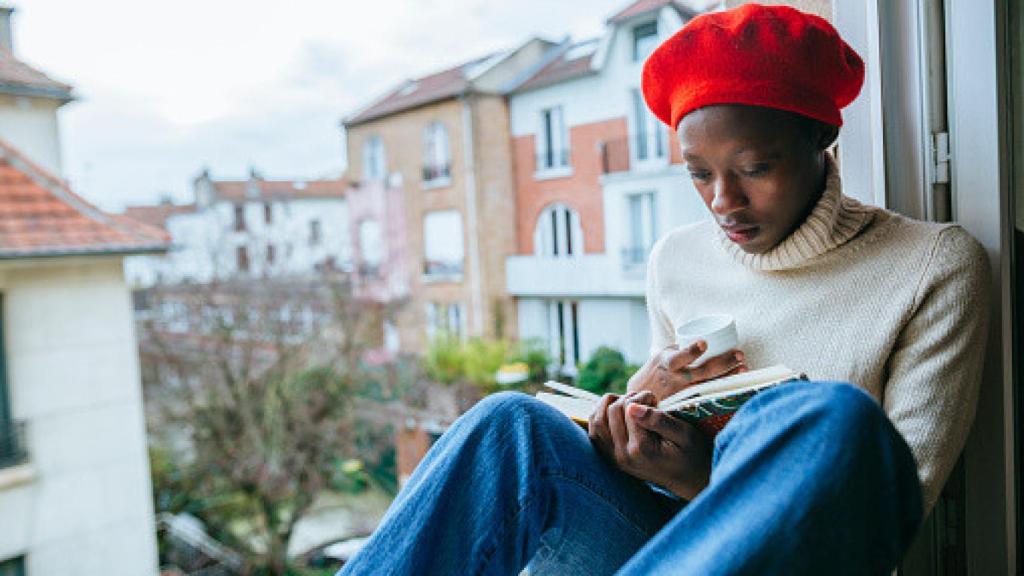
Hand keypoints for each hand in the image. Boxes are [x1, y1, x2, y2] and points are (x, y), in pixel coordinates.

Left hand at [588, 390, 711, 499]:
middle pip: (612, 411)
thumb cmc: (691, 454)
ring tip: (631, 405)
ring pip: (597, 419)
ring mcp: (614, 458)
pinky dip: (601, 417)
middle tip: (646, 402)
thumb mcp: (684, 433)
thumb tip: (631, 407)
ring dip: (611, 405)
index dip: (643, 397)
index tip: (656, 400)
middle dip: (629, 398)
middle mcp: (623, 455)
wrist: (687, 480)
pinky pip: (595, 432)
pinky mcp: (610, 458)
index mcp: (642, 449)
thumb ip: (658, 420)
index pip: (629, 408)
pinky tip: (617, 413)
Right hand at [627, 340, 746, 401]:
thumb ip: (680, 352)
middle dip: (723, 363)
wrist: (638, 400)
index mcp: (666, 362)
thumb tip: (706, 342)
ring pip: (708, 386)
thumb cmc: (655, 373)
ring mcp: (682, 395)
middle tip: (740, 355)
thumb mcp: (662, 358)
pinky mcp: (687, 406)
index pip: (678, 358)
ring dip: (727, 377)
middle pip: (702, 372)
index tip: (704, 343)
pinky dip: (722, 392)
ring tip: (743, 368)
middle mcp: (674, 379)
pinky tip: (736, 387)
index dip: (691, 351)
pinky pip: (708, 398)